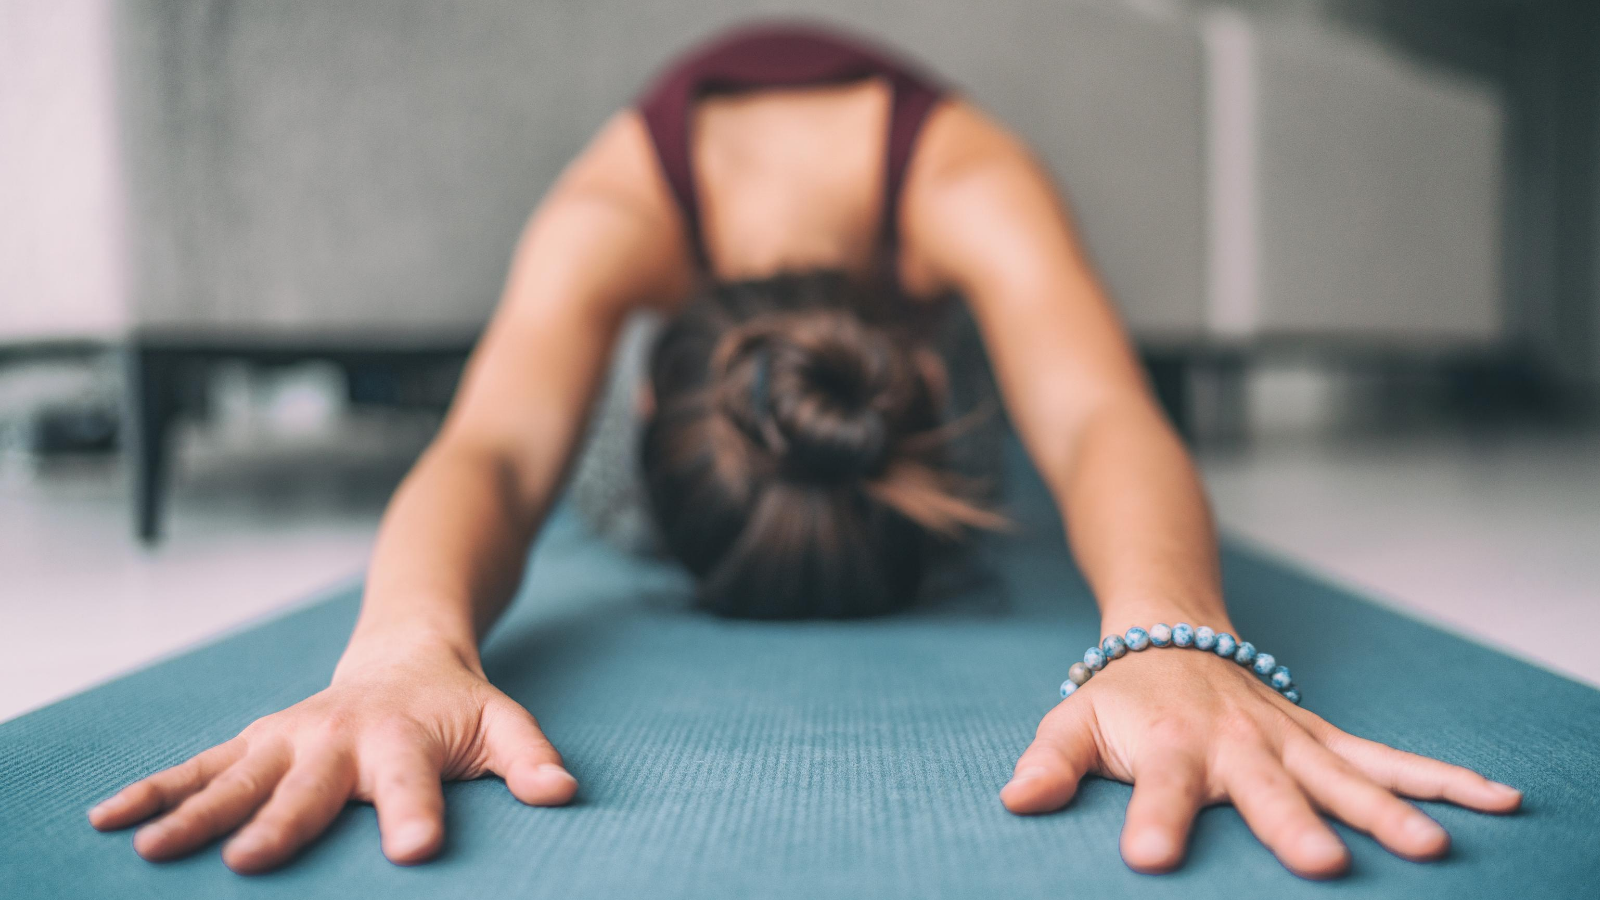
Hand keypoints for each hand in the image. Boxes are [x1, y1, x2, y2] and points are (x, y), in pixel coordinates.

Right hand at [86, 642, 575, 872]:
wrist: (406, 654)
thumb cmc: (457, 707)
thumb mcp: (504, 724)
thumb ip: (530, 757)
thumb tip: (563, 791)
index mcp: (403, 739)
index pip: (411, 782)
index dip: (415, 814)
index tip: (412, 849)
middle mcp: (338, 738)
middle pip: (307, 788)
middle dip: (279, 824)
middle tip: (248, 863)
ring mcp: (289, 738)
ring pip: (237, 776)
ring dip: (194, 811)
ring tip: (153, 849)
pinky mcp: (256, 741)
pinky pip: (200, 767)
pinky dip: (156, 789)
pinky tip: (108, 819)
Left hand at [1000, 646, 1521, 878]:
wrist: (1171, 632)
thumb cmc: (1119, 694)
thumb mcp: (1071, 722)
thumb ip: (1048, 763)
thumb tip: (1014, 800)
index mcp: (1169, 745)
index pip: (1159, 788)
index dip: (1153, 820)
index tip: (1149, 857)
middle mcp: (1236, 743)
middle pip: (1266, 787)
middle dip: (1293, 824)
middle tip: (1321, 865)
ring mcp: (1287, 740)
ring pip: (1344, 774)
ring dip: (1388, 808)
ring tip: (1430, 848)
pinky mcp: (1320, 737)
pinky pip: (1385, 757)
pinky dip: (1440, 777)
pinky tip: (1497, 800)